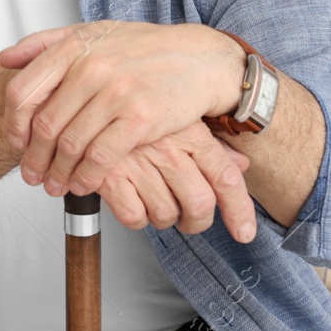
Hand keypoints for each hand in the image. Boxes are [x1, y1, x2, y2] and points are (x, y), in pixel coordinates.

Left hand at [0, 21, 245, 197]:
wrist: (199, 59)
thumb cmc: (145, 49)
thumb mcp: (92, 33)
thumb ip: (46, 43)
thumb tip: (5, 58)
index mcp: (73, 48)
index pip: (23, 91)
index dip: (13, 124)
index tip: (16, 142)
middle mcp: (91, 69)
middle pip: (44, 125)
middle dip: (33, 158)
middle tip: (31, 176)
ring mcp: (116, 94)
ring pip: (70, 145)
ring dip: (57, 173)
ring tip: (54, 186)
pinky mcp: (141, 118)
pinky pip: (101, 157)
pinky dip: (86, 177)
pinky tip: (83, 185)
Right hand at [96, 121, 257, 241]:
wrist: (87, 97)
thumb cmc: (137, 110)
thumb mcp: (180, 119)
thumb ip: (212, 147)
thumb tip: (241, 166)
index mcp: (190, 132)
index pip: (226, 178)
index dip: (239, 211)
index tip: (243, 232)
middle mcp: (167, 148)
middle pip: (199, 204)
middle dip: (196, 222)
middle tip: (188, 220)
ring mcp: (138, 162)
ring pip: (165, 214)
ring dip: (162, 218)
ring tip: (152, 202)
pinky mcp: (109, 176)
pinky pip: (133, 217)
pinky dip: (135, 217)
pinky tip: (131, 200)